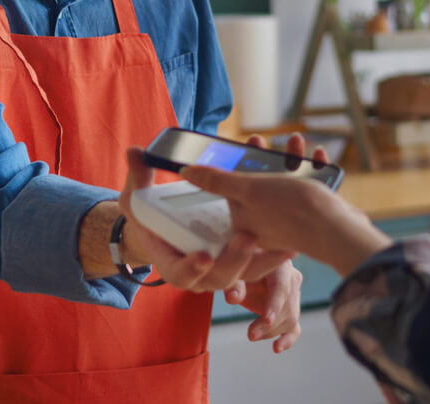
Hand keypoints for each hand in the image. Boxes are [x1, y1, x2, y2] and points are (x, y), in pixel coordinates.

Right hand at [119, 147, 291, 291]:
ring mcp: (224, 267)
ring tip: (286, 244)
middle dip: (236, 259)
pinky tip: (296, 238)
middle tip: (248, 239)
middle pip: (221, 277)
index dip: (192, 268)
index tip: (203, 258)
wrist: (166, 229)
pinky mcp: (243, 258)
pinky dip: (279, 252)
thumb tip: (134, 152)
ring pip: (248, 273)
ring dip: (268, 260)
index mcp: (172, 263)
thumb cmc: (151, 216)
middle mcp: (201, 272)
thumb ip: (138, 177)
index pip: (181, 274)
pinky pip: (263, 261)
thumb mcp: (139, 197)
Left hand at [182, 142, 391, 276]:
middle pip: (260, 181)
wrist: (339, 231)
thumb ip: (218, 181)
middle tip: (266, 139)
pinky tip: (318, 157)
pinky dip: (312, 171)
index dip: (237, 163)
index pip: (233, 186)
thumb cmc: (292, 211)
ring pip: (285, 182)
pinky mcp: (311, 217)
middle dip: (266, 157)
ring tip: (297, 141)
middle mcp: (263, 223)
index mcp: (243, 220)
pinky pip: (307, 188)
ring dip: (291, 159)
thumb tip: (186, 171)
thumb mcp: (249, 190)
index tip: (243, 144)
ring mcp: (288, 220)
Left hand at [225, 259, 304, 352]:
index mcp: (279, 263)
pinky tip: (276, 348)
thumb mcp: (235, 271)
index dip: (275, 303)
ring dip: (272, 331)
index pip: (282, 285)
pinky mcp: (291, 309)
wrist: (246, 267)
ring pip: (291, 317)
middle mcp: (292, 277)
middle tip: (250, 334)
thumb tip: (233, 298)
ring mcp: (294, 294)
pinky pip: (295, 327)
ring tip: (251, 335)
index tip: (267, 319)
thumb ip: (234, 283)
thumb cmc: (240, 267)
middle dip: (270, 323)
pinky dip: (287, 339)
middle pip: (288, 305)